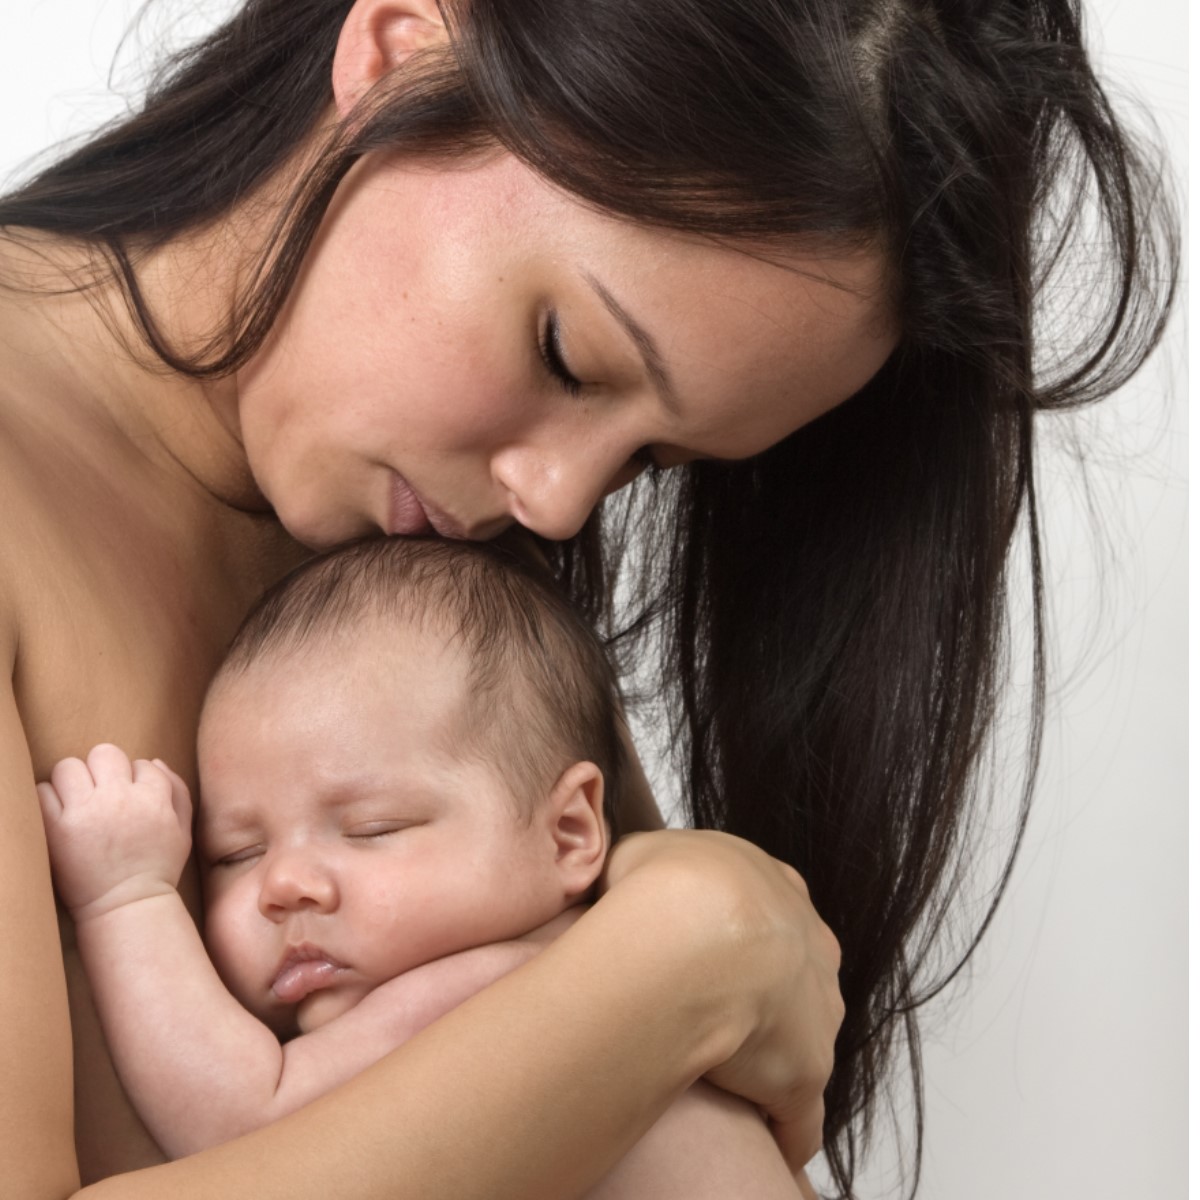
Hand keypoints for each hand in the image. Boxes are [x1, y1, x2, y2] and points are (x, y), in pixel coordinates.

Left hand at [36, 744, 192, 919]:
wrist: (127, 906)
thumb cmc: (158, 869)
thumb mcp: (184, 831)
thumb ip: (177, 791)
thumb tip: (154, 761)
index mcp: (153, 798)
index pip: (142, 764)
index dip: (136, 780)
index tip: (131, 798)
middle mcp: (120, 799)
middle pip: (104, 754)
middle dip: (103, 769)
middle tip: (100, 792)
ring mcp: (86, 812)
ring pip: (68, 767)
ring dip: (72, 781)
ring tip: (77, 802)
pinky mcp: (57, 829)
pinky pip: (42, 793)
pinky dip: (48, 800)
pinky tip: (59, 814)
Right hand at [601, 830, 842, 1172]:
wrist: (693, 928)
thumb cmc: (661, 884)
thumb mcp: (643, 852)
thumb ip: (651, 865)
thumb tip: (630, 877)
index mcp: (776, 890)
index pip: (769, 919)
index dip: (739, 942)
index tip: (706, 962)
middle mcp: (810, 946)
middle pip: (794, 979)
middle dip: (764, 997)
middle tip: (712, 1017)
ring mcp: (816, 1012)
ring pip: (800, 1043)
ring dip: (769, 1062)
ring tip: (723, 1080)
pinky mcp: (806, 1074)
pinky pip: (800, 1118)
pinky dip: (784, 1132)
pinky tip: (759, 1143)